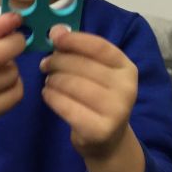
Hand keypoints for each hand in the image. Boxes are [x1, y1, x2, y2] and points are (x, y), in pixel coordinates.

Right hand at [0, 12, 25, 135]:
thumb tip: (14, 22)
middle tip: (19, 41)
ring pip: (11, 74)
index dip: (2, 24)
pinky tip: (5, 83)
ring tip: (2, 68)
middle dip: (16, 43)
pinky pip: (15, 95)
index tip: (17, 18)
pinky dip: (16, 85)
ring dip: (13, 66)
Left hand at [40, 26, 137, 159]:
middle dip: (58, 61)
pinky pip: (66, 106)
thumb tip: (56, 30)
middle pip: (82, 65)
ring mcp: (116, 111)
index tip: (55, 37)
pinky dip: (51, 97)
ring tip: (49, 81)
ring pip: (72, 84)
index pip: (99, 47)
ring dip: (53, 80)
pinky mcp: (100, 130)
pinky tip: (48, 94)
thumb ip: (78, 50)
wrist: (108, 141)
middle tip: (45, 63)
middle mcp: (126, 88)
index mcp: (127, 68)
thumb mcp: (95, 71)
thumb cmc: (98, 98)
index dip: (75, 39)